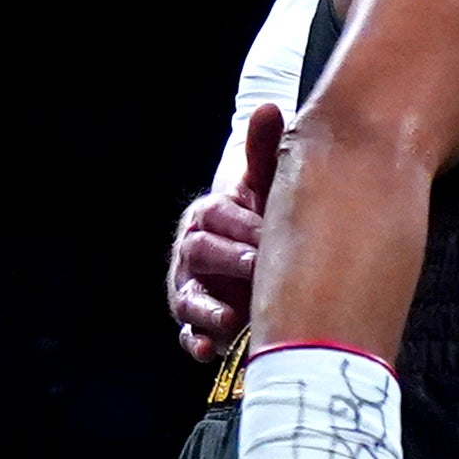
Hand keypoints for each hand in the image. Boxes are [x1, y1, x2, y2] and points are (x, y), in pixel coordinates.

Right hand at [169, 102, 281, 360]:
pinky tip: (206, 351)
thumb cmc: (267, 217)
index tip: (267, 235)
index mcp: (211, 214)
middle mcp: (194, 249)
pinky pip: (189, 332)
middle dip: (227, 261)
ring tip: (229, 317)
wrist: (265, 252)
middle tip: (257, 268)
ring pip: (189, 295)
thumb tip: (269, 106)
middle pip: (200, 252)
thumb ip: (265, 153)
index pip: (217, 215)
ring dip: (206, 307)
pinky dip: (195, 341)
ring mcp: (194, 285)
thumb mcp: (269, 187)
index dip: (240, 225)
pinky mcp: (199, 318)